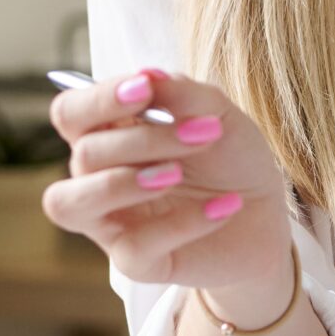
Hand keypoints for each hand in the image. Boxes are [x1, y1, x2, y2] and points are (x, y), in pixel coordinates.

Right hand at [44, 69, 292, 297]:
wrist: (265, 213)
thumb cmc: (230, 158)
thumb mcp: (218, 115)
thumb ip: (182, 94)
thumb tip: (147, 73)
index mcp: (107, 134)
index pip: (71, 113)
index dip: (99, 99)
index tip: (146, 87)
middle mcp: (96, 178)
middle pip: (84, 154)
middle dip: (144, 140)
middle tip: (204, 133)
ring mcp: (110, 222)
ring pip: (69, 204)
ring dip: (122, 184)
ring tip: (177, 174)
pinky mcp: (136, 262)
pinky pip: (135, 246)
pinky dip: (183, 223)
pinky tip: (225, 207)